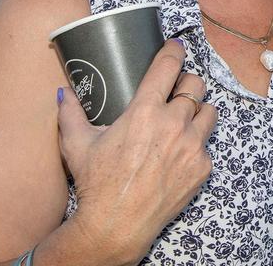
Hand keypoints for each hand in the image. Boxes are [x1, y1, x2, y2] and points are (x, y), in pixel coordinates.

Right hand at [57, 39, 215, 263]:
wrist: (115, 226)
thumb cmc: (96, 184)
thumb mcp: (76, 145)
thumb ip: (70, 113)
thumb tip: (63, 92)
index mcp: (145, 111)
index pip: (169, 66)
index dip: (175, 51)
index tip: (176, 47)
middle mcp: (173, 124)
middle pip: (195, 85)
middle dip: (187, 83)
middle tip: (177, 90)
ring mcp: (192, 146)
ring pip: (209, 111)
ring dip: (198, 111)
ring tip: (185, 119)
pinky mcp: (202, 167)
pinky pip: (207, 145)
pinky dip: (197, 146)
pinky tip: (180, 154)